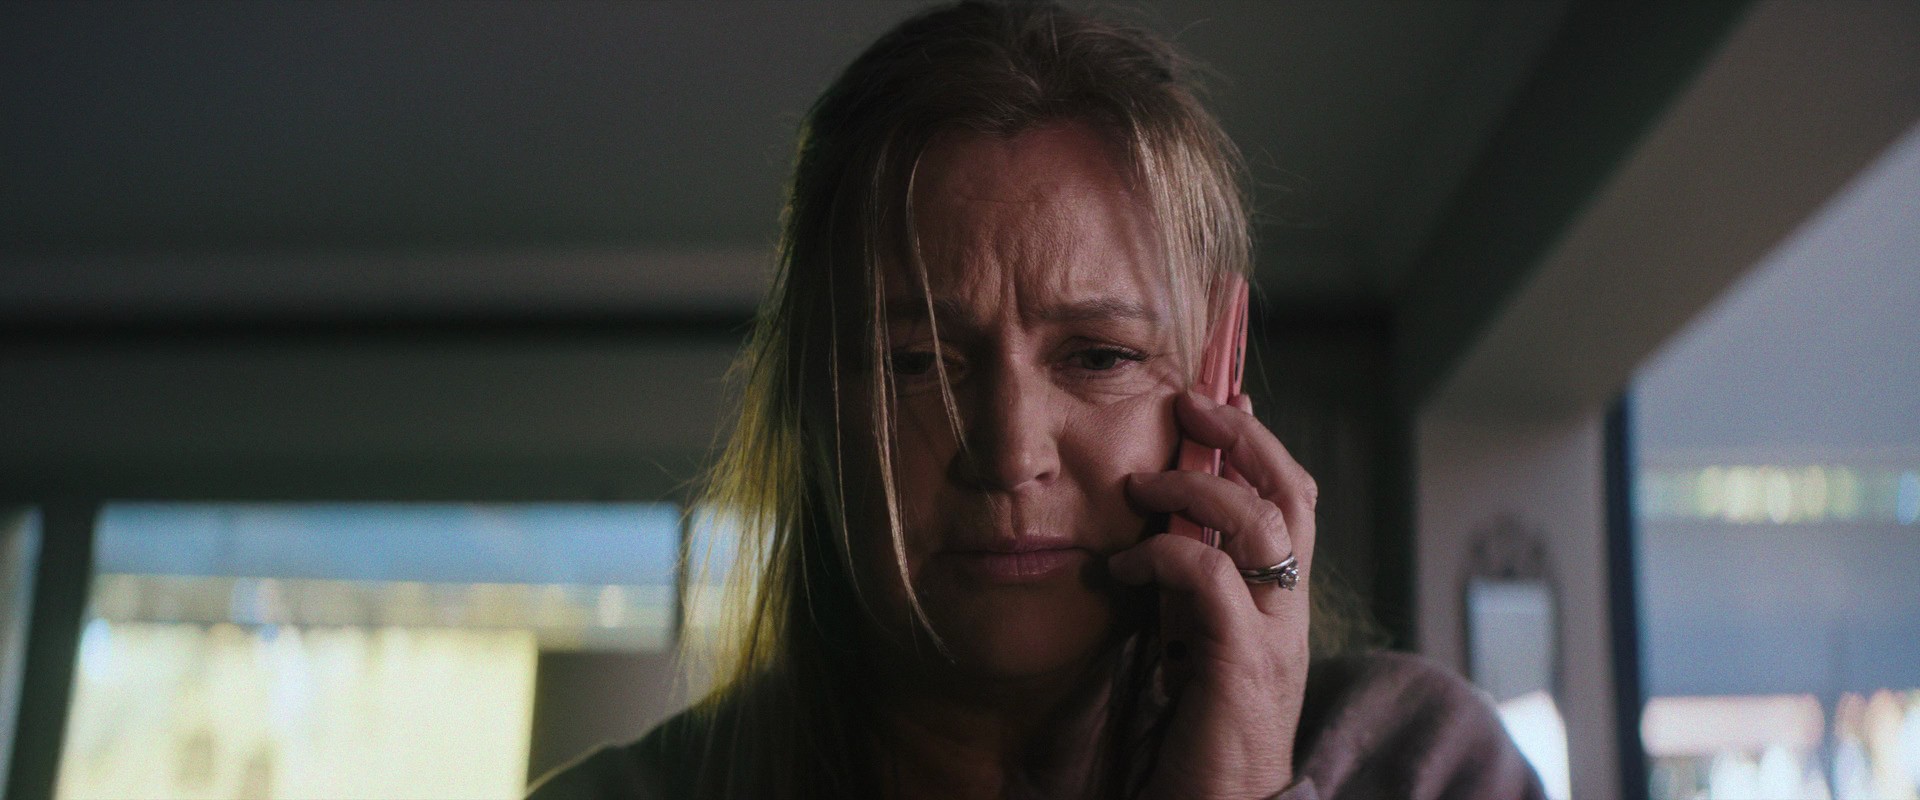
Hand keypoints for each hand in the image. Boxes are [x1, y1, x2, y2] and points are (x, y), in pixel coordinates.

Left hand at [1109, 389, 1316, 799]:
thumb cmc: (1198, 732)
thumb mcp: (1194, 640)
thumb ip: (1191, 587)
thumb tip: (1162, 527)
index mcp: (1282, 601)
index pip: (1293, 500)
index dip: (1261, 442)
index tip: (1221, 397)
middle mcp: (1290, 611)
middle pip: (1291, 495)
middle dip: (1243, 438)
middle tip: (1190, 407)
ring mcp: (1273, 636)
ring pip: (1261, 525)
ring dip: (1197, 491)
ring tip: (1138, 487)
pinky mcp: (1242, 664)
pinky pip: (1211, 580)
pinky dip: (1163, 557)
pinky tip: (1122, 568)